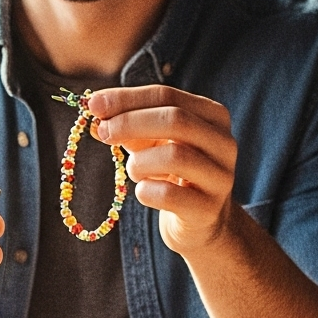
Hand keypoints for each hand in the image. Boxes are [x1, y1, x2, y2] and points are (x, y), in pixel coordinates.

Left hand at [84, 84, 238, 257]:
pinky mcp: (208, 209)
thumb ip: (128, 125)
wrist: (200, 221)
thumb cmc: (172, 173)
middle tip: (102, 133)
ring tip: (134, 171)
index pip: (167, 96)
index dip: (127, 98)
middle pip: (175, 120)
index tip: (93, 105)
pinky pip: (168, 195)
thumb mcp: (151, 143)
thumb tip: (95, 112)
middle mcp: (224, 142)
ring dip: (139, 163)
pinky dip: (145, 191)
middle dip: (130, 123)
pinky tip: (144, 192)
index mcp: (212, 115)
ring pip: (174, 156)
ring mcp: (220, 177)